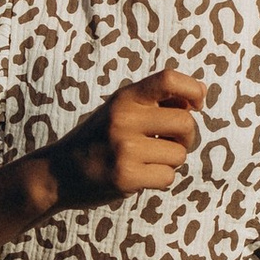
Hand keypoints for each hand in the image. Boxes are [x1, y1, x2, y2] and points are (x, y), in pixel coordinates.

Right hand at [41, 67, 204, 210]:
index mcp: (125, 98)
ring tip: (146, 160)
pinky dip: (159, 179)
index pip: (169, 79)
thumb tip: (201, 92)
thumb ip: (157, 101)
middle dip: (187, 137)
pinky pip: (168, 177)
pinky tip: (139, 175)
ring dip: (169, 161)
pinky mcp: (125, 176)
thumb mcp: (121, 110)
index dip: (193, 90)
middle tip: (171, 143)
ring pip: (179, 154)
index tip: (196, 105)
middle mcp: (124, 119)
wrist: (57, 173)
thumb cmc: (99, 139)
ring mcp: (124, 148)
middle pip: (186, 123)